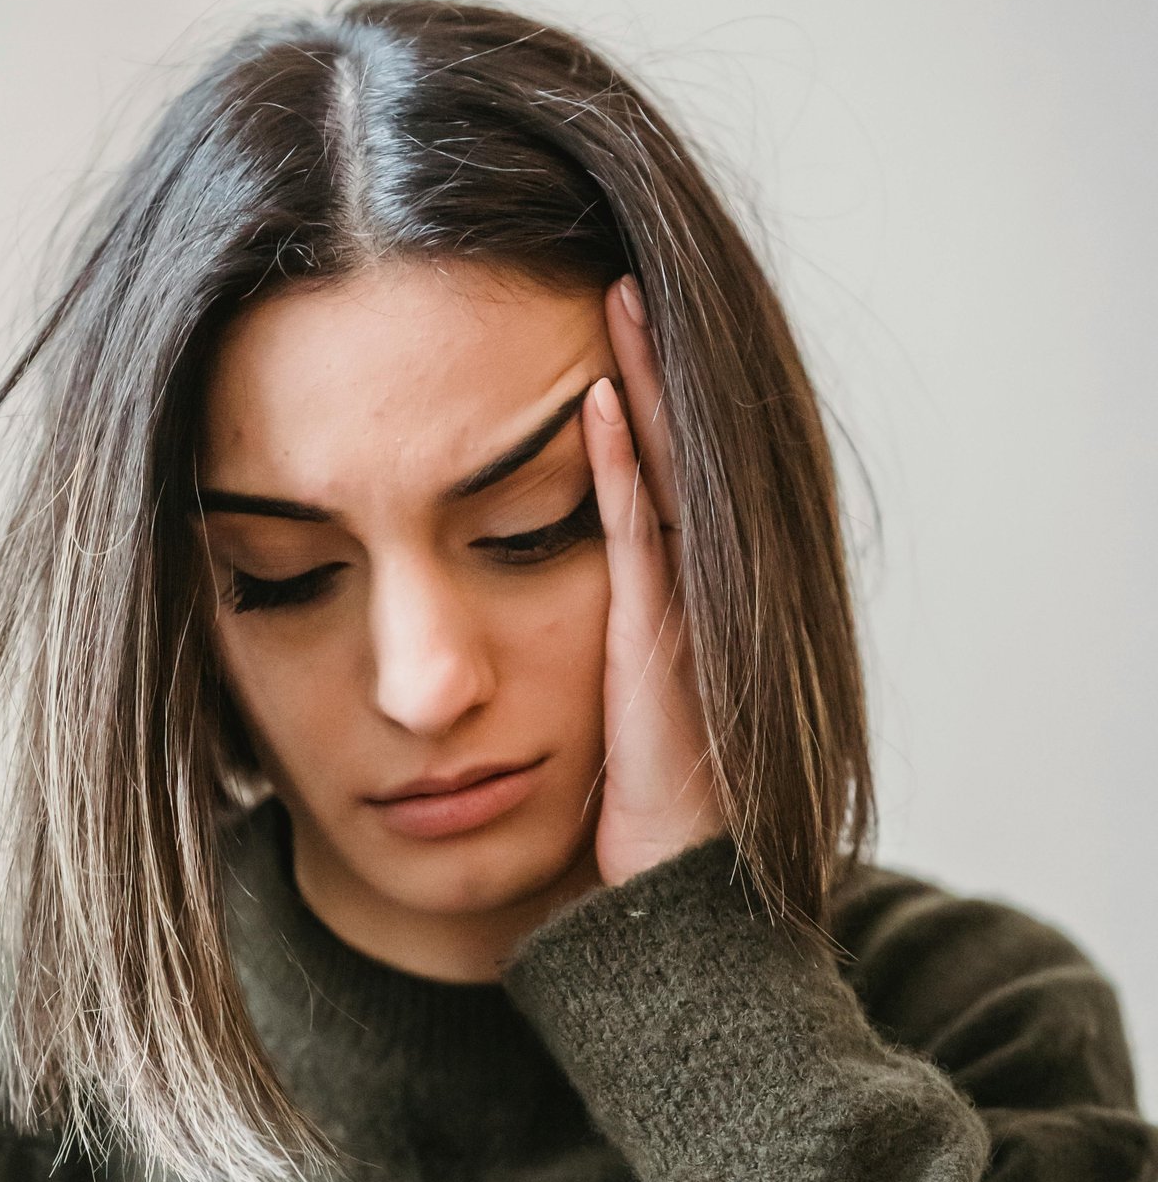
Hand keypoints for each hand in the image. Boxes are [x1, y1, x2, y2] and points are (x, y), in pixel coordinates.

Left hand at [581, 277, 724, 886]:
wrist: (676, 919)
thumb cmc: (631, 843)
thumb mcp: (595, 737)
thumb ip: (571, 671)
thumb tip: (495, 639)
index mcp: (668, 616)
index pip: (648, 478)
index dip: (627, 399)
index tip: (587, 322)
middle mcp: (687, 604)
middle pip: (667, 452)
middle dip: (642, 359)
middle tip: (609, 262)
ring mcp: (682, 623)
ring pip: (660, 476)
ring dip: (635, 382)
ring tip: (609, 288)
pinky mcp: (660, 652)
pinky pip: (639, 539)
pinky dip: (619, 467)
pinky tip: (589, 394)